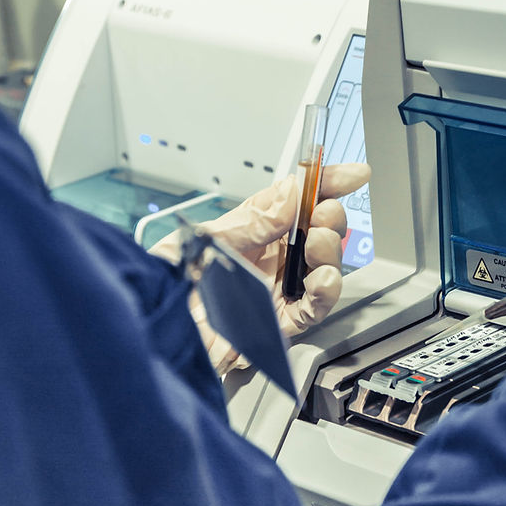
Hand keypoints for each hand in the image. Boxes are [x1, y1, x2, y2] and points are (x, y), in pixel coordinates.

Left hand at [151, 163, 369, 374]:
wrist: (153, 330)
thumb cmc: (164, 284)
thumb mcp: (205, 239)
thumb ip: (253, 221)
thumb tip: (289, 196)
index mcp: (252, 229)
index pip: (297, 201)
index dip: (326, 184)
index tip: (351, 175)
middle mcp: (270, 258)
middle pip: (317, 231)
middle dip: (328, 217)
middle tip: (322, 213)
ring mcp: (277, 289)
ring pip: (323, 267)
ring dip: (330, 251)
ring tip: (318, 243)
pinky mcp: (278, 322)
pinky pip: (314, 307)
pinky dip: (326, 291)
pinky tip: (324, 278)